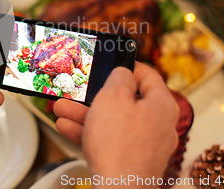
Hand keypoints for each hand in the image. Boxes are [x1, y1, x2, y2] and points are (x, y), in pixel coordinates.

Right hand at [53, 62, 178, 186]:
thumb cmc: (119, 143)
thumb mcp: (113, 96)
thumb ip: (119, 77)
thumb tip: (123, 73)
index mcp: (162, 104)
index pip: (148, 76)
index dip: (127, 66)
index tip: (111, 63)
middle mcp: (158, 124)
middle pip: (125, 101)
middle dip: (94, 96)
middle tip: (79, 90)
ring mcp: (146, 145)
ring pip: (113, 122)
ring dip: (85, 114)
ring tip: (61, 108)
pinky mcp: (132, 161)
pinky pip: (110, 140)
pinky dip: (90, 132)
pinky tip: (66, 127)